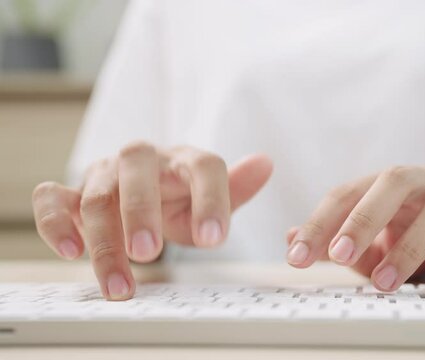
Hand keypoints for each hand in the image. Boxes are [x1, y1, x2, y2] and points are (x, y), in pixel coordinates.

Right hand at [32, 142, 272, 299]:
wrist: (144, 192)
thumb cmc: (182, 198)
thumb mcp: (213, 197)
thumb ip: (238, 186)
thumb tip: (265, 164)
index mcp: (184, 160)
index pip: (203, 166)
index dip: (209, 199)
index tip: (214, 240)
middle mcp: (143, 159)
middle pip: (138, 170)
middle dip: (141, 212)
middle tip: (149, 253)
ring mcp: (106, 173)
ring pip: (98, 195)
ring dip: (104, 241)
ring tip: (121, 285)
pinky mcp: (74, 192)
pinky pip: (53, 198)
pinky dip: (56, 222)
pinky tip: (71, 252)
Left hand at [286, 166, 424, 294]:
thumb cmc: (414, 240)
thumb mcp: (371, 243)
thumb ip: (335, 241)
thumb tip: (290, 239)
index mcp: (390, 183)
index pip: (348, 193)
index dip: (320, 222)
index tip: (297, 255)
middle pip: (394, 182)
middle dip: (363, 219)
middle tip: (339, 256)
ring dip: (408, 248)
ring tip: (385, 284)